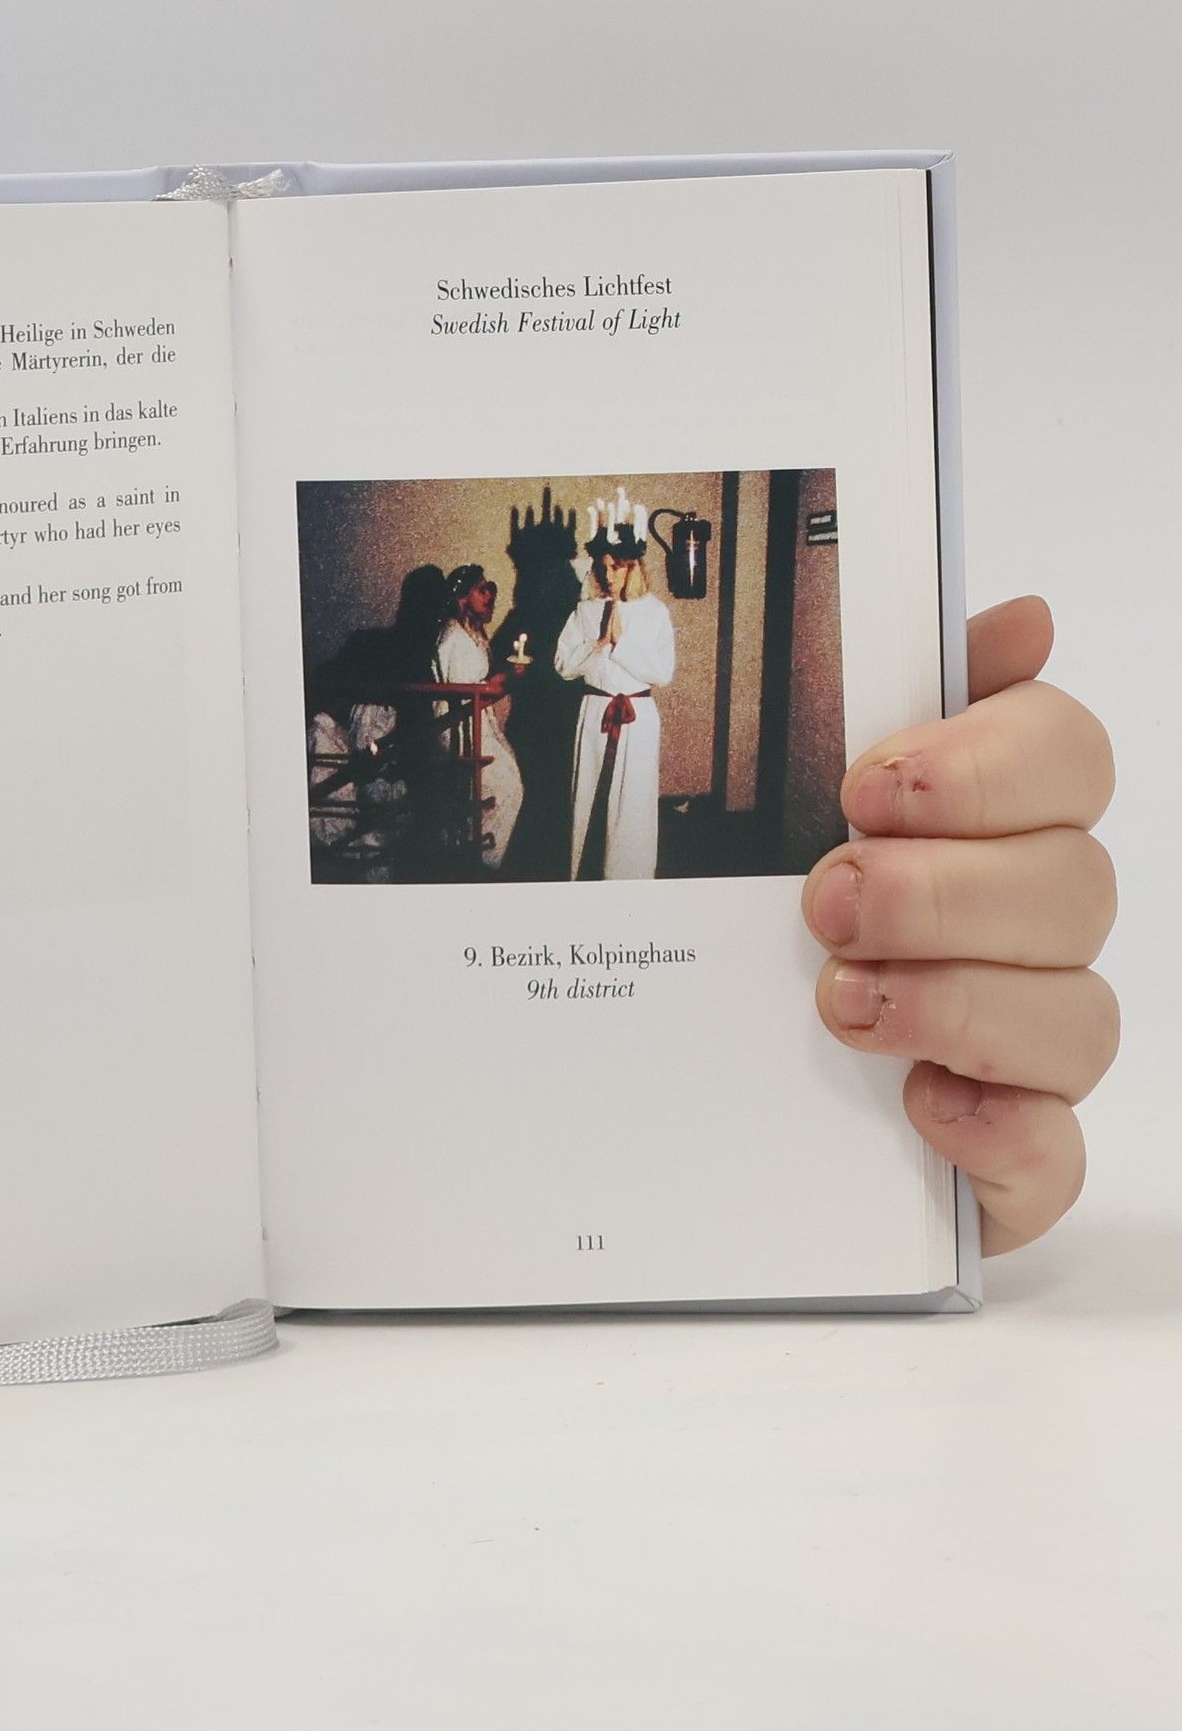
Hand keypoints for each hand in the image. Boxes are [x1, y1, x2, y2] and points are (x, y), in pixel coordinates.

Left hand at [801, 599, 1115, 1251]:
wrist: (697, 1070)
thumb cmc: (759, 908)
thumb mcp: (786, 791)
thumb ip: (887, 696)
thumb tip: (1024, 618)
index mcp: (991, 820)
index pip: (1068, 754)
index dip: (985, 765)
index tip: (872, 787)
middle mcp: (1029, 927)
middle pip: (1073, 885)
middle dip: (941, 891)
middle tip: (826, 900)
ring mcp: (1028, 1047)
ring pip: (1077, 1018)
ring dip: (957, 1003)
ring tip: (837, 1002)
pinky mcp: (1006, 1153)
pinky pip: (1055, 1155)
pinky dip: (998, 1133)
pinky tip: (922, 1105)